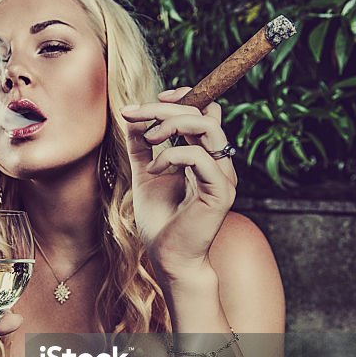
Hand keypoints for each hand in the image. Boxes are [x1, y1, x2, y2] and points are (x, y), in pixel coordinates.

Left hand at [121, 87, 237, 280]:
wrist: (169, 258)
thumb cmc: (160, 221)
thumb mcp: (145, 176)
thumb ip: (142, 148)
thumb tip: (132, 118)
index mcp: (205, 157)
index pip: (206, 112)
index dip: (182, 98)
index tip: (149, 102)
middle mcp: (219, 163)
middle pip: (203, 114)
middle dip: (165, 108)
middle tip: (134, 115)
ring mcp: (223, 176)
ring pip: (207, 128)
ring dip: (171, 125)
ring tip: (148, 140)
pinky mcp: (220, 191)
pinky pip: (200, 158)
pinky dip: (172, 156)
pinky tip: (155, 171)